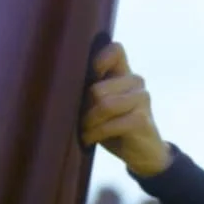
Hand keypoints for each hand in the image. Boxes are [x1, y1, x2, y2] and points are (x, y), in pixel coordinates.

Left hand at [81, 41, 172, 177]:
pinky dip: (94, 134)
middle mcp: (136, 81)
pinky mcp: (142, 119)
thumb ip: (90, 90)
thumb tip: (60, 82)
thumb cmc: (113, 126)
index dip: (98, 60)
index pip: (115, 49)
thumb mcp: (100, 105)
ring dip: (88, 123)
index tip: (88, 80)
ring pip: (103, 105)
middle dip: (84, 108)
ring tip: (83, 131)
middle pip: (97, 88)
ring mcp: (142, 99)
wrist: (143, 153)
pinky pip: (109, 124)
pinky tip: (89, 140)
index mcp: (124, 73)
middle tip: (79, 121)